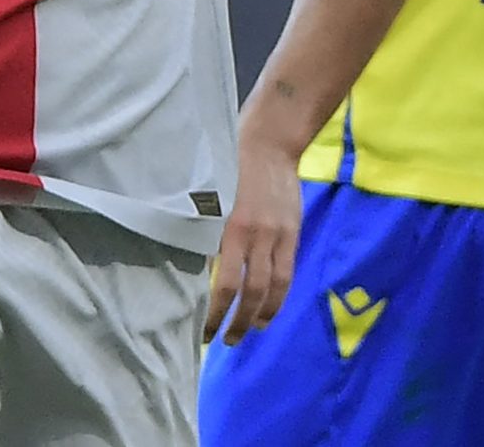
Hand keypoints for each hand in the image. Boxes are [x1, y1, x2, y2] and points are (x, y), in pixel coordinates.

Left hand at [205, 125, 301, 344]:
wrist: (270, 141)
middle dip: (235, 322)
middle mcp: (253, 234)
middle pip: (246, 291)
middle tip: (223, 341)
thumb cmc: (227, 164)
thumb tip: (191, 268)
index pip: (221, 282)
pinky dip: (278, 298)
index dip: (213, 312)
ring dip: (258, 317)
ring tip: (247, 333)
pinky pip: (287, 273)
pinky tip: (268, 313)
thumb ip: (203, 229)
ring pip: (270, 287)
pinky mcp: (292, 232)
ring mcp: (276, 234)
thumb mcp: (208, 195)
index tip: (202, 330)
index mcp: (226, 225)